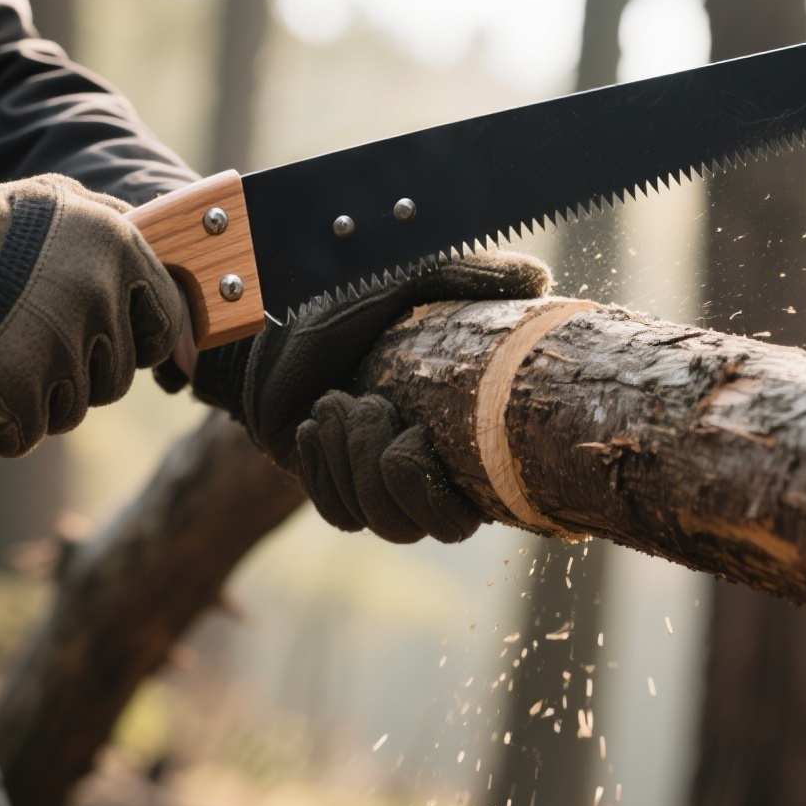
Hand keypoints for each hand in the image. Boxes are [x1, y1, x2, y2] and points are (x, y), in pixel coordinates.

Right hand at [0, 139, 183, 455]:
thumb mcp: (61, 202)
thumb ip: (115, 224)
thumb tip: (161, 251)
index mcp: (122, 250)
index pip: (167, 323)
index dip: (143, 342)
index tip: (111, 344)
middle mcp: (101, 297)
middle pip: (119, 375)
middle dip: (82, 372)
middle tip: (34, 345)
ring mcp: (61, 347)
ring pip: (74, 408)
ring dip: (40, 398)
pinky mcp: (18, 390)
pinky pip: (26, 434)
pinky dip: (0, 428)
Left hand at [182, 251, 550, 543]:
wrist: (268, 316)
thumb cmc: (343, 296)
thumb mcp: (412, 280)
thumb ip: (473, 278)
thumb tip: (538, 278)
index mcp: (458, 429)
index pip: (478, 504)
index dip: (451, 490)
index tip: (418, 432)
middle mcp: (425, 466)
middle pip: (434, 527)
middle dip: (397, 473)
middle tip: (371, 406)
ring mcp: (374, 481)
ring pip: (382, 523)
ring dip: (356, 461)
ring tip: (337, 402)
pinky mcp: (328, 485)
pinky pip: (338, 512)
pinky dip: (325, 468)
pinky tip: (316, 419)